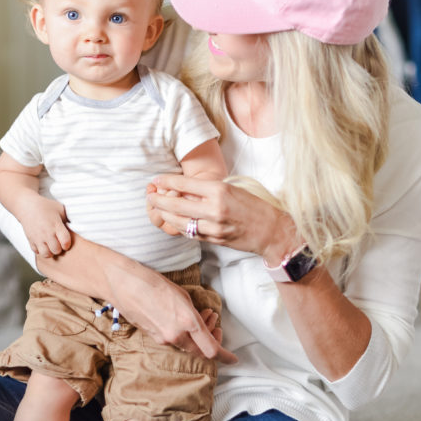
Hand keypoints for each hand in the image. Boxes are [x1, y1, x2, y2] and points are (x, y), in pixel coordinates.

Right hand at [18, 195, 72, 257]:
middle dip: (60, 249)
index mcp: (56, 225)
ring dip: (50, 252)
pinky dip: (41, 250)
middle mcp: (46, 232)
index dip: (67, 244)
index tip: (66, 240)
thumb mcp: (60, 209)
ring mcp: (37, 237)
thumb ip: (69, 218)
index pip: (65, 242)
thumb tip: (81, 225)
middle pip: (56, 250)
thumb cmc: (46, 207)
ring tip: (51, 245)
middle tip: (59, 243)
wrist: (27, 205)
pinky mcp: (30, 240)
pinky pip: (36, 252)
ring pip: (46, 254)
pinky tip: (43, 244)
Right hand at [113, 268, 235, 363]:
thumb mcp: (182, 296)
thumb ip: (194, 315)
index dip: (225, 356)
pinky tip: (183, 319)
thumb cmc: (154, 283)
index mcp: (187, 322)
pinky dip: (184, 333)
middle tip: (216, 323)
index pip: (211, 349)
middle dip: (212, 339)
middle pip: (201, 350)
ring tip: (204, 315)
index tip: (233, 359)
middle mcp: (176, 335)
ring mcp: (163, 338)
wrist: (124, 284)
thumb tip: (201, 324)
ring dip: (198, 335)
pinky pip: (174, 340)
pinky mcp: (152, 337)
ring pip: (187, 345)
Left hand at [146, 175, 291, 257]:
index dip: (166, 181)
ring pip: (180, 221)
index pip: (185, 184)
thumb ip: (208, 189)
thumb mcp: (232, 188)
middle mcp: (215, 208)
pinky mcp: (214, 239)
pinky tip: (175, 221)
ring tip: (158, 209)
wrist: (271, 230)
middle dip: (158, 200)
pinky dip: (180, 226)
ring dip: (166, 215)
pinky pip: (190, 233)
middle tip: (149, 196)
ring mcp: (214, 227)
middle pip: (176, 204)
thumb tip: (182, 187)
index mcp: (220, 190)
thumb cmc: (254, 205)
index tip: (156, 180)